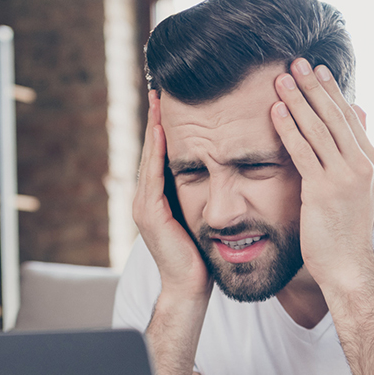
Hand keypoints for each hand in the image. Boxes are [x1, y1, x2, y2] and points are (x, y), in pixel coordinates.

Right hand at [132, 90, 210, 299]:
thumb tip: (228, 170)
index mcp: (162, 196)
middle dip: (157, 118)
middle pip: (152, 148)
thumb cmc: (204, 257)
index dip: (168, 125)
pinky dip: (155, 151)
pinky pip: (153, 174)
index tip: (174, 97)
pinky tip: (160, 129)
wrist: (191, 288)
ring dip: (153, 127)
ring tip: (158, 98)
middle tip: (162, 86)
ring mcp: (145, 204)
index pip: (164, 152)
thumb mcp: (208, 218)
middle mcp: (148, 197)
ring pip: (150, 156)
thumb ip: (209, 194)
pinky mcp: (150, 213)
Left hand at [270, 59, 373, 291]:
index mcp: (371, 161)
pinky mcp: (324, 190)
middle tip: (297, 62)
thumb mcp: (358, 188)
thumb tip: (360, 115)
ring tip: (281, 79)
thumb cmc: (346, 231)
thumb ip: (355, 154)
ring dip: (298, 101)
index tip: (318, 69)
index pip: (349, 117)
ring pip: (318, 129)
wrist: (348, 266)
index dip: (332, 91)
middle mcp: (361, 165)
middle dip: (314, 87)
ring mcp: (344, 177)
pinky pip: (303, 152)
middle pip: (334, 115)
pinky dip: (288, 129)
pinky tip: (276, 112)